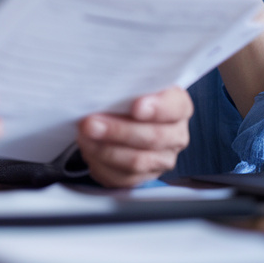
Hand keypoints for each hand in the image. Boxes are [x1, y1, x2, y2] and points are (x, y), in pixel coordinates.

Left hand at [76, 86, 192, 187]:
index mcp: (178, 106)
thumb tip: (104, 89)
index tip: (136, 107)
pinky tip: (89, 151)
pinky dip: (102, 165)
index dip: (157, 108)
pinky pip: (124, 178)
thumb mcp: (131, 84)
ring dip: (106, 150)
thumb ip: (126, 86)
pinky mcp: (144, 177)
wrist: (124, 116)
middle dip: (118, 131)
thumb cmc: (129, 97)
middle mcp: (175, 135)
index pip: (175, 107)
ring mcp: (162, 159)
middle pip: (153, 137)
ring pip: (137, 161)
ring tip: (85, 136)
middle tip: (90, 123)